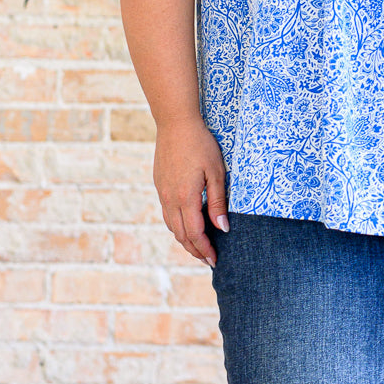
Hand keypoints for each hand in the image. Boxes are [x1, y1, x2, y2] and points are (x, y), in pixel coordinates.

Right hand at [153, 116, 228, 266]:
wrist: (175, 123)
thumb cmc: (200, 145)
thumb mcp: (216, 172)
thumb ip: (218, 202)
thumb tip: (222, 229)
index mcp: (185, 198)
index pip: (195, 233)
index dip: (205, 250)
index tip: (215, 260)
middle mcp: (170, 199)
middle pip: (181, 235)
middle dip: (195, 250)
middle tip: (209, 260)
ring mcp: (162, 192)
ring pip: (172, 226)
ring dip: (185, 240)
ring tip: (199, 248)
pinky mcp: (160, 186)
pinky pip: (167, 214)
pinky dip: (177, 226)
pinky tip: (187, 226)